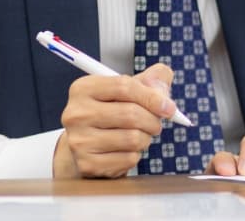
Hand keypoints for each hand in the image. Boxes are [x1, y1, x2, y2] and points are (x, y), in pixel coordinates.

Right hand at [52, 63, 177, 177]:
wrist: (87, 146)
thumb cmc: (112, 112)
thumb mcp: (128, 89)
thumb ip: (151, 79)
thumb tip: (162, 86)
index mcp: (83, 88)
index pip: (124, 86)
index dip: (152, 96)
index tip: (169, 107)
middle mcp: (75, 113)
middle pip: (130, 114)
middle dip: (152, 120)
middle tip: (156, 124)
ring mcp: (79, 140)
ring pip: (132, 138)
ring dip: (145, 138)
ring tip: (140, 136)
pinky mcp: (87, 164)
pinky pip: (128, 159)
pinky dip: (136, 155)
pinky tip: (126, 150)